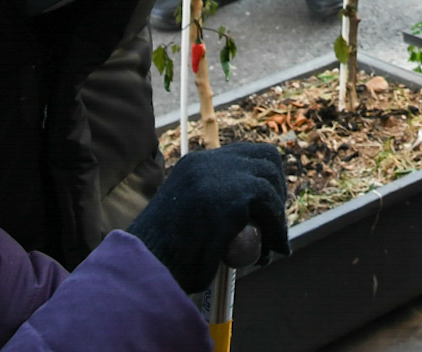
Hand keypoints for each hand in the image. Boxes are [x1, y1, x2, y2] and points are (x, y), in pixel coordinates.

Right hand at [127, 141, 289, 293]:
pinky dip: (277, 231)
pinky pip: (269, 209)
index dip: (264, 176)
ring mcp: (218, 179)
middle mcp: (208, 163)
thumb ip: (211, 201)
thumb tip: (249, 208)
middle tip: (274, 223)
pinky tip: (274, 251)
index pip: (245, 153)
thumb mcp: (187, 213)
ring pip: (269, 184)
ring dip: (277, 215)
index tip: (268, 203)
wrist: (144, 268)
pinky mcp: (229, 202)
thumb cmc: (163, 253)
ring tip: (273, 244)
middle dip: (277, 190)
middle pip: (266, 159)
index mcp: (196, 164)